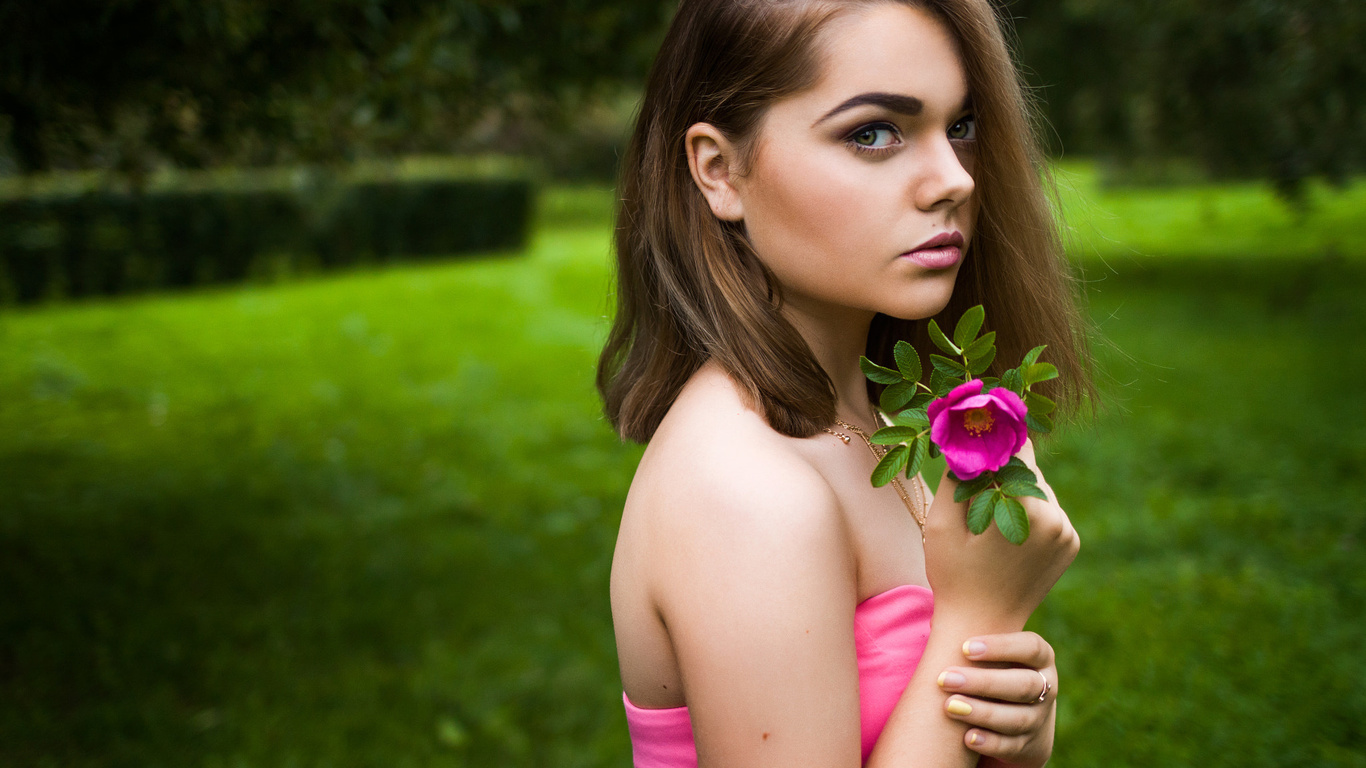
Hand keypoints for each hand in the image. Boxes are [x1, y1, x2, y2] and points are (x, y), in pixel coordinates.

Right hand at [922, 442, 1079, 631]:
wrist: (982, 625)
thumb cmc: (952, 574)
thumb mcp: (942, 522)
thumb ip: (958, 475)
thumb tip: (969, 437)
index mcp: (1026, 508)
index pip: (1015, 449)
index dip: (992, 445)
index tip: (973, 450)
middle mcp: (1056, 516)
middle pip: (1028, 468)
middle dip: (1001, 472)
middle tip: (974, 493)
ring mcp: (1067, 532)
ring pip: (1038, 488)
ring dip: (1015, 492)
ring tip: (987, 520)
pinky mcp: (1071, 544)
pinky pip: (1048, 510)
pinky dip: (1029, 513)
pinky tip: (1006, 535)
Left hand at [936, 631, 1058, 767]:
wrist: (1019, 712)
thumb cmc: (995, 667)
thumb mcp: (994, 652)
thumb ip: (975, 637)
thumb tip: (935, 620)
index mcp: (1041, 658)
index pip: (1031, 647)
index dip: (1001, 647)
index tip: (965, 647)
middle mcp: (1046, 687)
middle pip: (1023, 685)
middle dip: (983, 682)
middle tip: (945, 678)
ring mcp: (1040, 718)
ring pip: (1017, 718)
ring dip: (982, 712)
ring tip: (949, 706)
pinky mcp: (1029, 745)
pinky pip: (1012, 746)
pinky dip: (990, 742)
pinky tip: (967, 737)